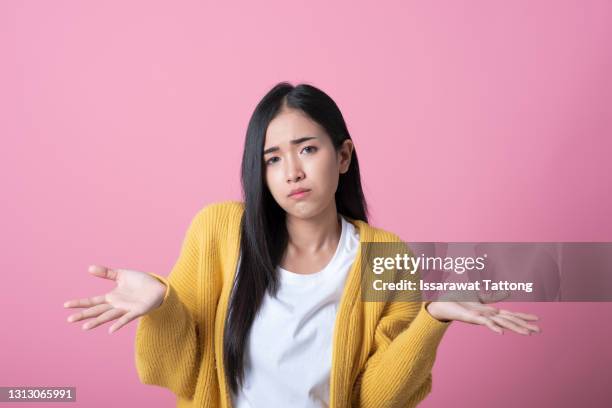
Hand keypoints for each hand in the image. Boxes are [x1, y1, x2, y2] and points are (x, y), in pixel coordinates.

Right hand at [64, 265, 167, 333]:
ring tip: (85, 327)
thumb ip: (107, 273)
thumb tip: (89, 268)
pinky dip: (119, 323)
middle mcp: (116, 305)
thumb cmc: (141, 282)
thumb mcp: (122, 274)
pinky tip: (110, 330)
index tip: (65, 305)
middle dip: (84, 315)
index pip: (92, 301)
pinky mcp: (137, 311)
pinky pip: (126, 318)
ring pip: (108, 316)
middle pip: (97, 311)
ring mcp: (126, 309)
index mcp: (112, 297)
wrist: (158, 286)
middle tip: (69, 320)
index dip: (80, 303)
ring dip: (97, 321)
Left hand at [426, 301, 540, 334]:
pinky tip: (502, 333)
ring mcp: (481, 318)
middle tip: (540, 331)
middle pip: (510, 320)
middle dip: (524, 325)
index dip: (524, 316)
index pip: (511, 314)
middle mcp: (488, 316)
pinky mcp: (472, 318)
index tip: (538, 320)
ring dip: (514, 328)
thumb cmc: (459, 301)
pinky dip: (494, 327)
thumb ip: (492, 295)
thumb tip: (506, 292)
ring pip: (501, 323)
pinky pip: (485, 323)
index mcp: (490, 311)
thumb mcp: (478, 295)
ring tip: (528, 333)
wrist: (442, 304)